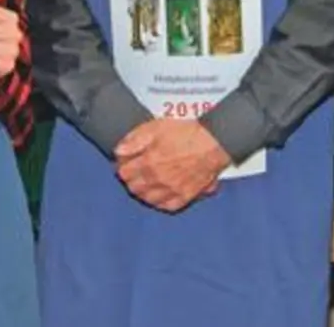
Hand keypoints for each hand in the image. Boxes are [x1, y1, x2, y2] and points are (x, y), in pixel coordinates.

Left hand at [115, 119, 231, 211]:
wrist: (214, 142)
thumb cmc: (188, 133)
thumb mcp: (157, 127)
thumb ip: (135, 139)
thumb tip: (119, 150)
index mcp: (148, 162)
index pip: (124, 173)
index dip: (122, 166)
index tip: (125, 163)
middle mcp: (158, 180)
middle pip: (134, 188)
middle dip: (131, 180)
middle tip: (134, 173)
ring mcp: (172, 190)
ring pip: (148, 199)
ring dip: (143, 192)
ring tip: (145, 184)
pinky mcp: (186, 195)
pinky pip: (167, 206)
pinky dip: (161, 202)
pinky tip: (160, 195)